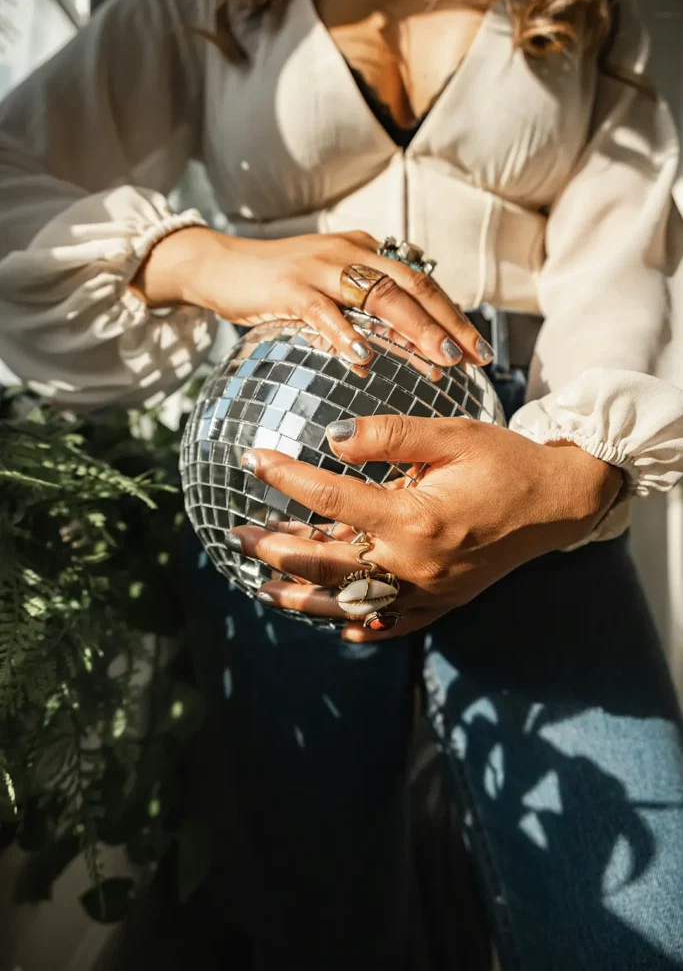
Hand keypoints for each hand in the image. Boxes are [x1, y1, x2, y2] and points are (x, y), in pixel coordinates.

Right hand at [133, 227, 491, 368]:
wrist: (219, 266)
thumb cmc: (278, 285)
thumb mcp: (330, 289)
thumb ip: (367, 307)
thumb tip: (412, 338)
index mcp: (364, 253)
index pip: (421, 284)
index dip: (454, 315)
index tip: (480, 350)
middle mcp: (349, 253)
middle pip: (411, 287)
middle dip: (447, 324)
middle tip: (473, 358)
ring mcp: (319, 268)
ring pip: (377, 296)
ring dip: (412, 329)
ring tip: (438, 360)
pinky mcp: (288, 288)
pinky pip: (323, 312)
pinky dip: (346, 335)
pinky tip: (364, 359)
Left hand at [230, 415, 622, 641]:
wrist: (558, 502)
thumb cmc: (504, 462)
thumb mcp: (451, 435)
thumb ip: (390, 435)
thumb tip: (332, 438)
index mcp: (415, 518)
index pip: (331, 497)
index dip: (285, 477)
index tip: (253, 459)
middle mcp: (415, 564)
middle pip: (327, 562)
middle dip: (276, 548)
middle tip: (238, 535)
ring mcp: (428, 592)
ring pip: (350, 603)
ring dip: (302, 596)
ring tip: (264, 585)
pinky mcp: (442, 603)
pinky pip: (391, 624)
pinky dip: (359, 624)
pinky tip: (333, 621)